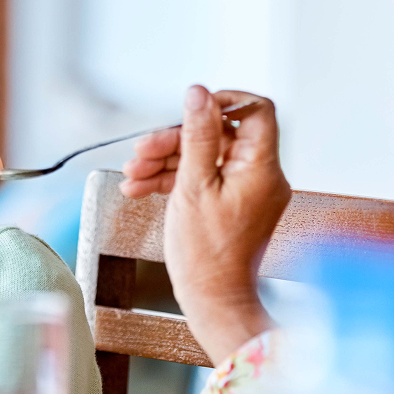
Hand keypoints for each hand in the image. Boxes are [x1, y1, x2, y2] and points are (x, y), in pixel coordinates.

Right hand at [121, 86, 291, 364]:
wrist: (212, 301)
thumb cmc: (205, 254)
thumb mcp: (192, 186)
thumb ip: (196, 135)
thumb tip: (199, 93)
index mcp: (261, 167)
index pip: (256, 111)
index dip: (223, 102)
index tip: (191, 109)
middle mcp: (262, 176)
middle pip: (220, 135)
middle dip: (175, 140)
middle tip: (140, 152)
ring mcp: (248, 191)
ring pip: (206, 158)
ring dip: (166, 161)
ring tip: (132, 175)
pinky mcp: (234, 205)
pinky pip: (206, 179)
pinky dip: (175, 180)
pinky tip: (142, 187)